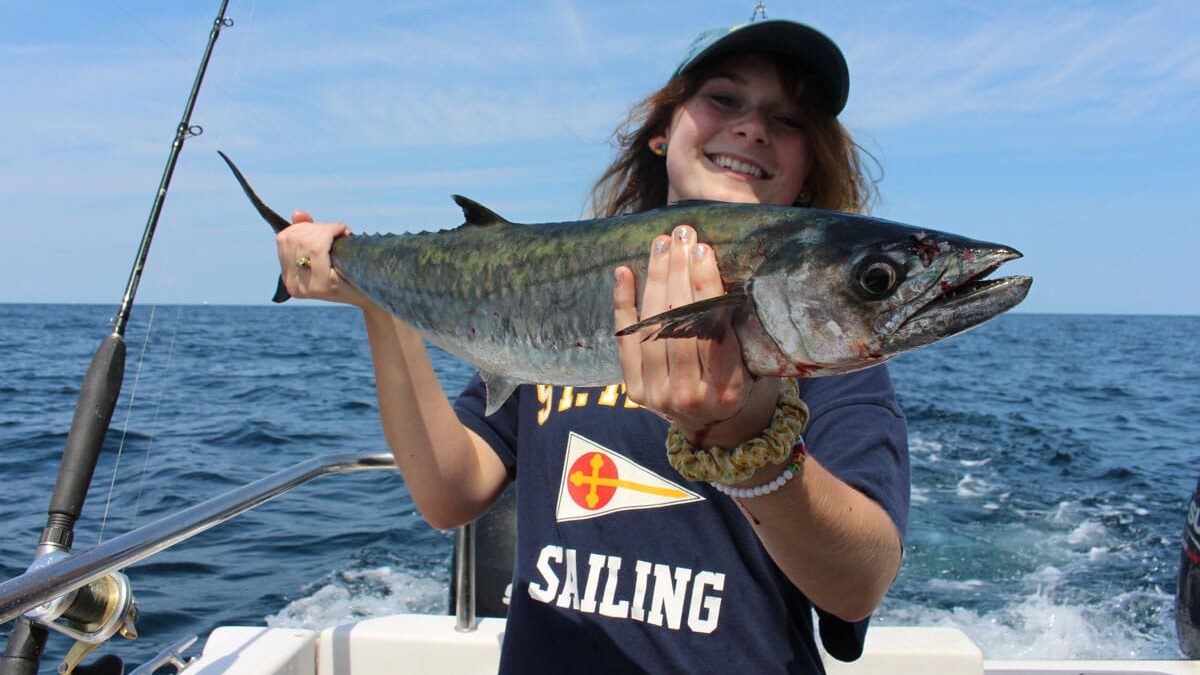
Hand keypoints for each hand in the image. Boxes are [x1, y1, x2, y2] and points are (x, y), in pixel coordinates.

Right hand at [275, 210, 369, 306]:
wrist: (375, 295)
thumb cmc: (352, 271)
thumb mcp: (327, 250)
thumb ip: (309, 233)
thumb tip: (297, 213)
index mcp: (288, 277)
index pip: (284, 239)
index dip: (303, 225)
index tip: (324, 227)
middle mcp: (292, 285)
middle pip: (294, 238)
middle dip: (317, 227)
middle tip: (336, 230)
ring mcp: (306, 287)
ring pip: (306, 242)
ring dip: (325, 229)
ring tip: (341, 233)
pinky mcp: (322, 286)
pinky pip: (317, 249)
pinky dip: (330, 233)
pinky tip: (344, 233)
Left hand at [613, 224, 773, 445]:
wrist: (713, 428)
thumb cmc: (738, 382)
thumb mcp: (749, 362)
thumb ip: (733, 329)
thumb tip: (714, 269)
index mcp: (726, 387)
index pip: (711, 328)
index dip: (704, 286)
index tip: (702, 249)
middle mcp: (689, 394)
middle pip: (678, 324)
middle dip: (678, 274)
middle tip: (681, 235)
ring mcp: (657, 394)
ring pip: (652, 328)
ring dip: (655, 280)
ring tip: (662, 245)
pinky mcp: (635, 391)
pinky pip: (625, 341)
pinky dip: (623, 305)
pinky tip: (624, 272)